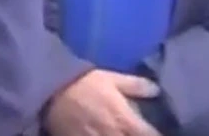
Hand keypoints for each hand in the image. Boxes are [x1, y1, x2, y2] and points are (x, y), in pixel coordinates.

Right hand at [44, 69, 162, 135]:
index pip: (150, 135)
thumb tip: (156, 90)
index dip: (157, 135)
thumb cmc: (83, 82)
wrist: (51, 90)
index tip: (158, 132)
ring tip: (119, 133)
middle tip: (136, 132)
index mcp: (125, 119)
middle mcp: (114, 134)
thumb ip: (135, 85)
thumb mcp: (111, 78)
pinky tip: (102, 135)